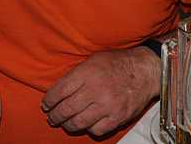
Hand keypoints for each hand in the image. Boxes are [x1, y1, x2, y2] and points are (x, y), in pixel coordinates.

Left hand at [41, 46, 160, 136]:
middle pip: (66, 109)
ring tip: (65, 123)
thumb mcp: (93, 60)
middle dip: (55, 116)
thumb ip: (76, 74)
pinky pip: (96, 130)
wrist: (144, 70)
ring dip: (68, 125)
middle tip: (52, 117)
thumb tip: (59, 90)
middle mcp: (95, 90)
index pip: (60, 91)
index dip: (49, 100)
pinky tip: (86, 124)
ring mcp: (107, 106)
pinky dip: (88, 129)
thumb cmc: (117, 63)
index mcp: (87, 73)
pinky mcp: (117, 117)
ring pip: (78, 122)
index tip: (46, 104)